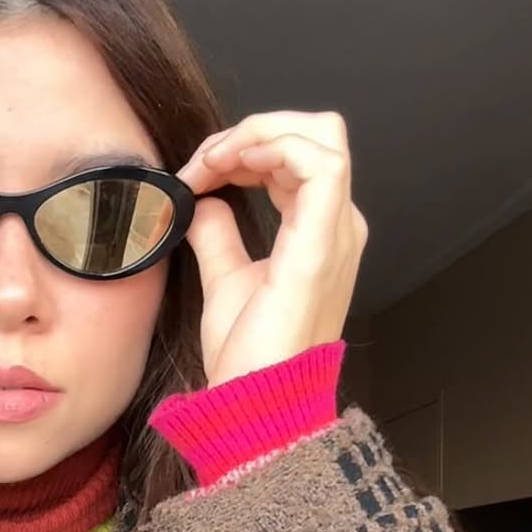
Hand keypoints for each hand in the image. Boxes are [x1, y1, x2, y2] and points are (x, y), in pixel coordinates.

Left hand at [179, 111, 367, 388]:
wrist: (255, 400)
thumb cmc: (249, 355)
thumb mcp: (225, 279)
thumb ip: (219, 236)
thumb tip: (204, 201)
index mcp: (319, 232)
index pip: (296, 157)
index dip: (242, 148)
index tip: (193, 173)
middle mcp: (337, 226)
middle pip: (315, 133)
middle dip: (251, 130)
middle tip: (202, 161)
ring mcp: (335, 232)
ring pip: (320, 135)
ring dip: (256, 134)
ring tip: (212, 162)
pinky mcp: (321, 243)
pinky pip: (319, 162)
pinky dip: (272, 147)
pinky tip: (232, 165)